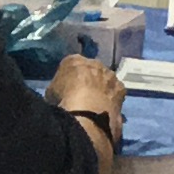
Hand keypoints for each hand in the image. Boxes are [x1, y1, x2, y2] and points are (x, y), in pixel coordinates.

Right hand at [47, 54, 124, 172]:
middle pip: (92, 71)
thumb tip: (61, 93)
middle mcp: (95, 63)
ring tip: (96, 105)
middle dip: (90, 80)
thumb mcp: (52, 92)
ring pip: (106, 80)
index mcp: (74, 60)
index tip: (69, 87)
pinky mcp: (122, 90)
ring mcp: (111, 76)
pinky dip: (112, 100)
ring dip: (103, 89)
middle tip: (84, 95)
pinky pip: (115, 93)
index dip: (71, 77)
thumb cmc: (63, 101)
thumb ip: (59, 88)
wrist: (86, 113)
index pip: (72, 64)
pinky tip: (106, 111)